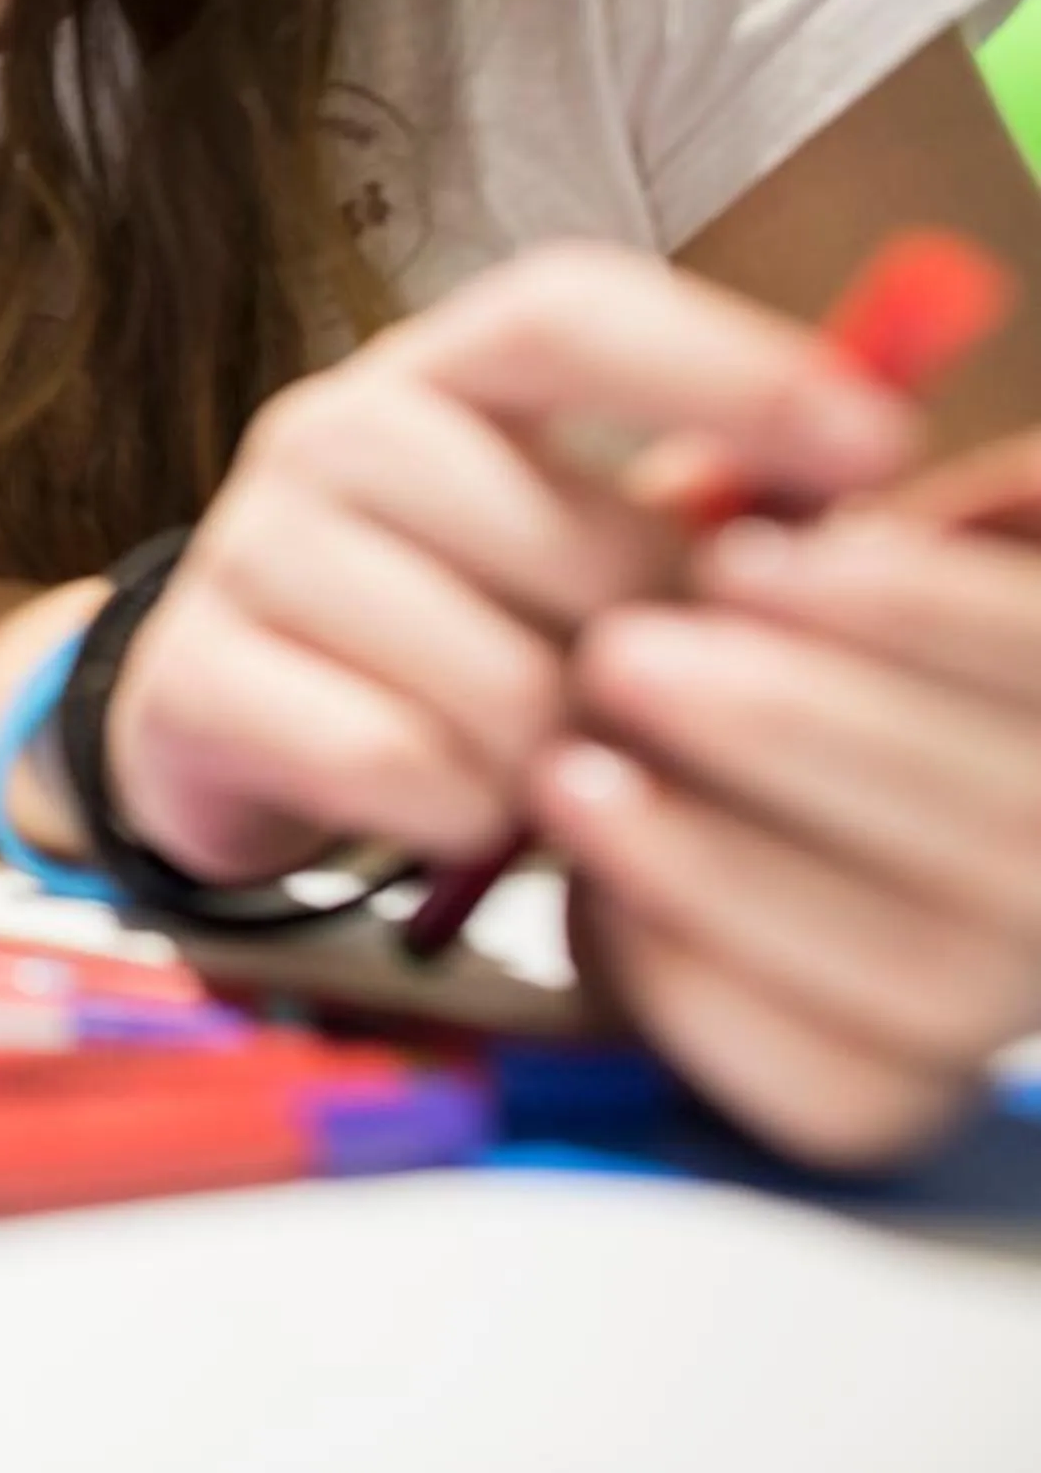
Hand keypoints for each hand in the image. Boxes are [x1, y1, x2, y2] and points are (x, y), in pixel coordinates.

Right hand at [106, 245, 919, 884]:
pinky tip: (453, 811)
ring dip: (551, 759)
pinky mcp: (186, 676)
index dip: (724, 366)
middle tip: (644, 707)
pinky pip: (387, 762)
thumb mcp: (566, 540)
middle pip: (568, 536)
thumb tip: (859, 506)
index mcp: (439, 371)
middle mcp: (329, 431)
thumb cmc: (447, 622)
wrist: (225, 718)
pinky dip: (454, 814)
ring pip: (490, 678)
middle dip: (647, 655)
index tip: (872, 448)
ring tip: (541, 771)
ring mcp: (244, 547)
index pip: (570, 313)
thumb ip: (700, 509)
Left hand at [527, 489, 1040, 1168]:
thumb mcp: (811, 559)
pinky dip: (698, 980)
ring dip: (724, 863)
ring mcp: (992, 1004)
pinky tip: (590, 892)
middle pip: (1017, 833)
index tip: (755, 556)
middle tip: (622, 655)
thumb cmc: (750, 646)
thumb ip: (837, 523)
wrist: (657, 792)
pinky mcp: (880, 1095)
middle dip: (801, 733)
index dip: (928, 616)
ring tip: (567, 772)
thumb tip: (796, 467)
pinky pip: (820, 1077)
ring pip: (917, 969)